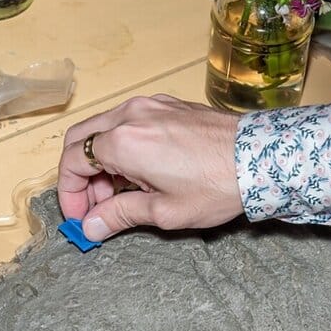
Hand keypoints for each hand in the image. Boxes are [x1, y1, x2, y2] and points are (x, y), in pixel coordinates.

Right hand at [56, 94, 242, 240]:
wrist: (261, 158)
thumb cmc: (216, 186)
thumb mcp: (164, 211)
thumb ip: (119, 215)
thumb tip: (91, 226)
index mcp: (122, 141)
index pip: (72, 161)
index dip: (70, 193)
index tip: (80, 216)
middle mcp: (130, 115)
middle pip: (81, 139)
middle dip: (81, 175)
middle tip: (95, 207)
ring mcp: (150, 105)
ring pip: (104, 128)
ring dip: (101, 160)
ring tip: (121, 194)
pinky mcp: (168, 104)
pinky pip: (129, 121)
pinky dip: (123, 145)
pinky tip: (141, 172)